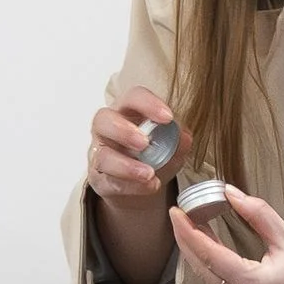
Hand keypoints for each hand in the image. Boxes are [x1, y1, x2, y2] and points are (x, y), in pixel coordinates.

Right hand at [86, 85, 173, 207]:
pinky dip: (130, 186)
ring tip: (149, 174)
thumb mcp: (170, 147)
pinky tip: (148, 186)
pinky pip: (108, 181)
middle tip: (145, 143)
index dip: (148, 104)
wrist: (138, 185)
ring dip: (127, 166)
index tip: (167, 117)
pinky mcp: (99, 179)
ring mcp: (100, 154)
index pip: (133, 97)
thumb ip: (177, 141)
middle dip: (124, 131)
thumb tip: (184, 137)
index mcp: (128, 111)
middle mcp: (108, 129)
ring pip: (102, 156)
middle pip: (103, 119)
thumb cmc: (152, 155)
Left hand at [170, 187, 283, 283]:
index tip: (175, 214)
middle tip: (178, 220)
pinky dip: (218, 272)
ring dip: (202, 260)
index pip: (211, 257)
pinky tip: (214, 254)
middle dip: (188, 246)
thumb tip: (230, 193)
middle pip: (206, 273)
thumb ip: (257, 215)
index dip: (189, 234)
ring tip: (192, 232)